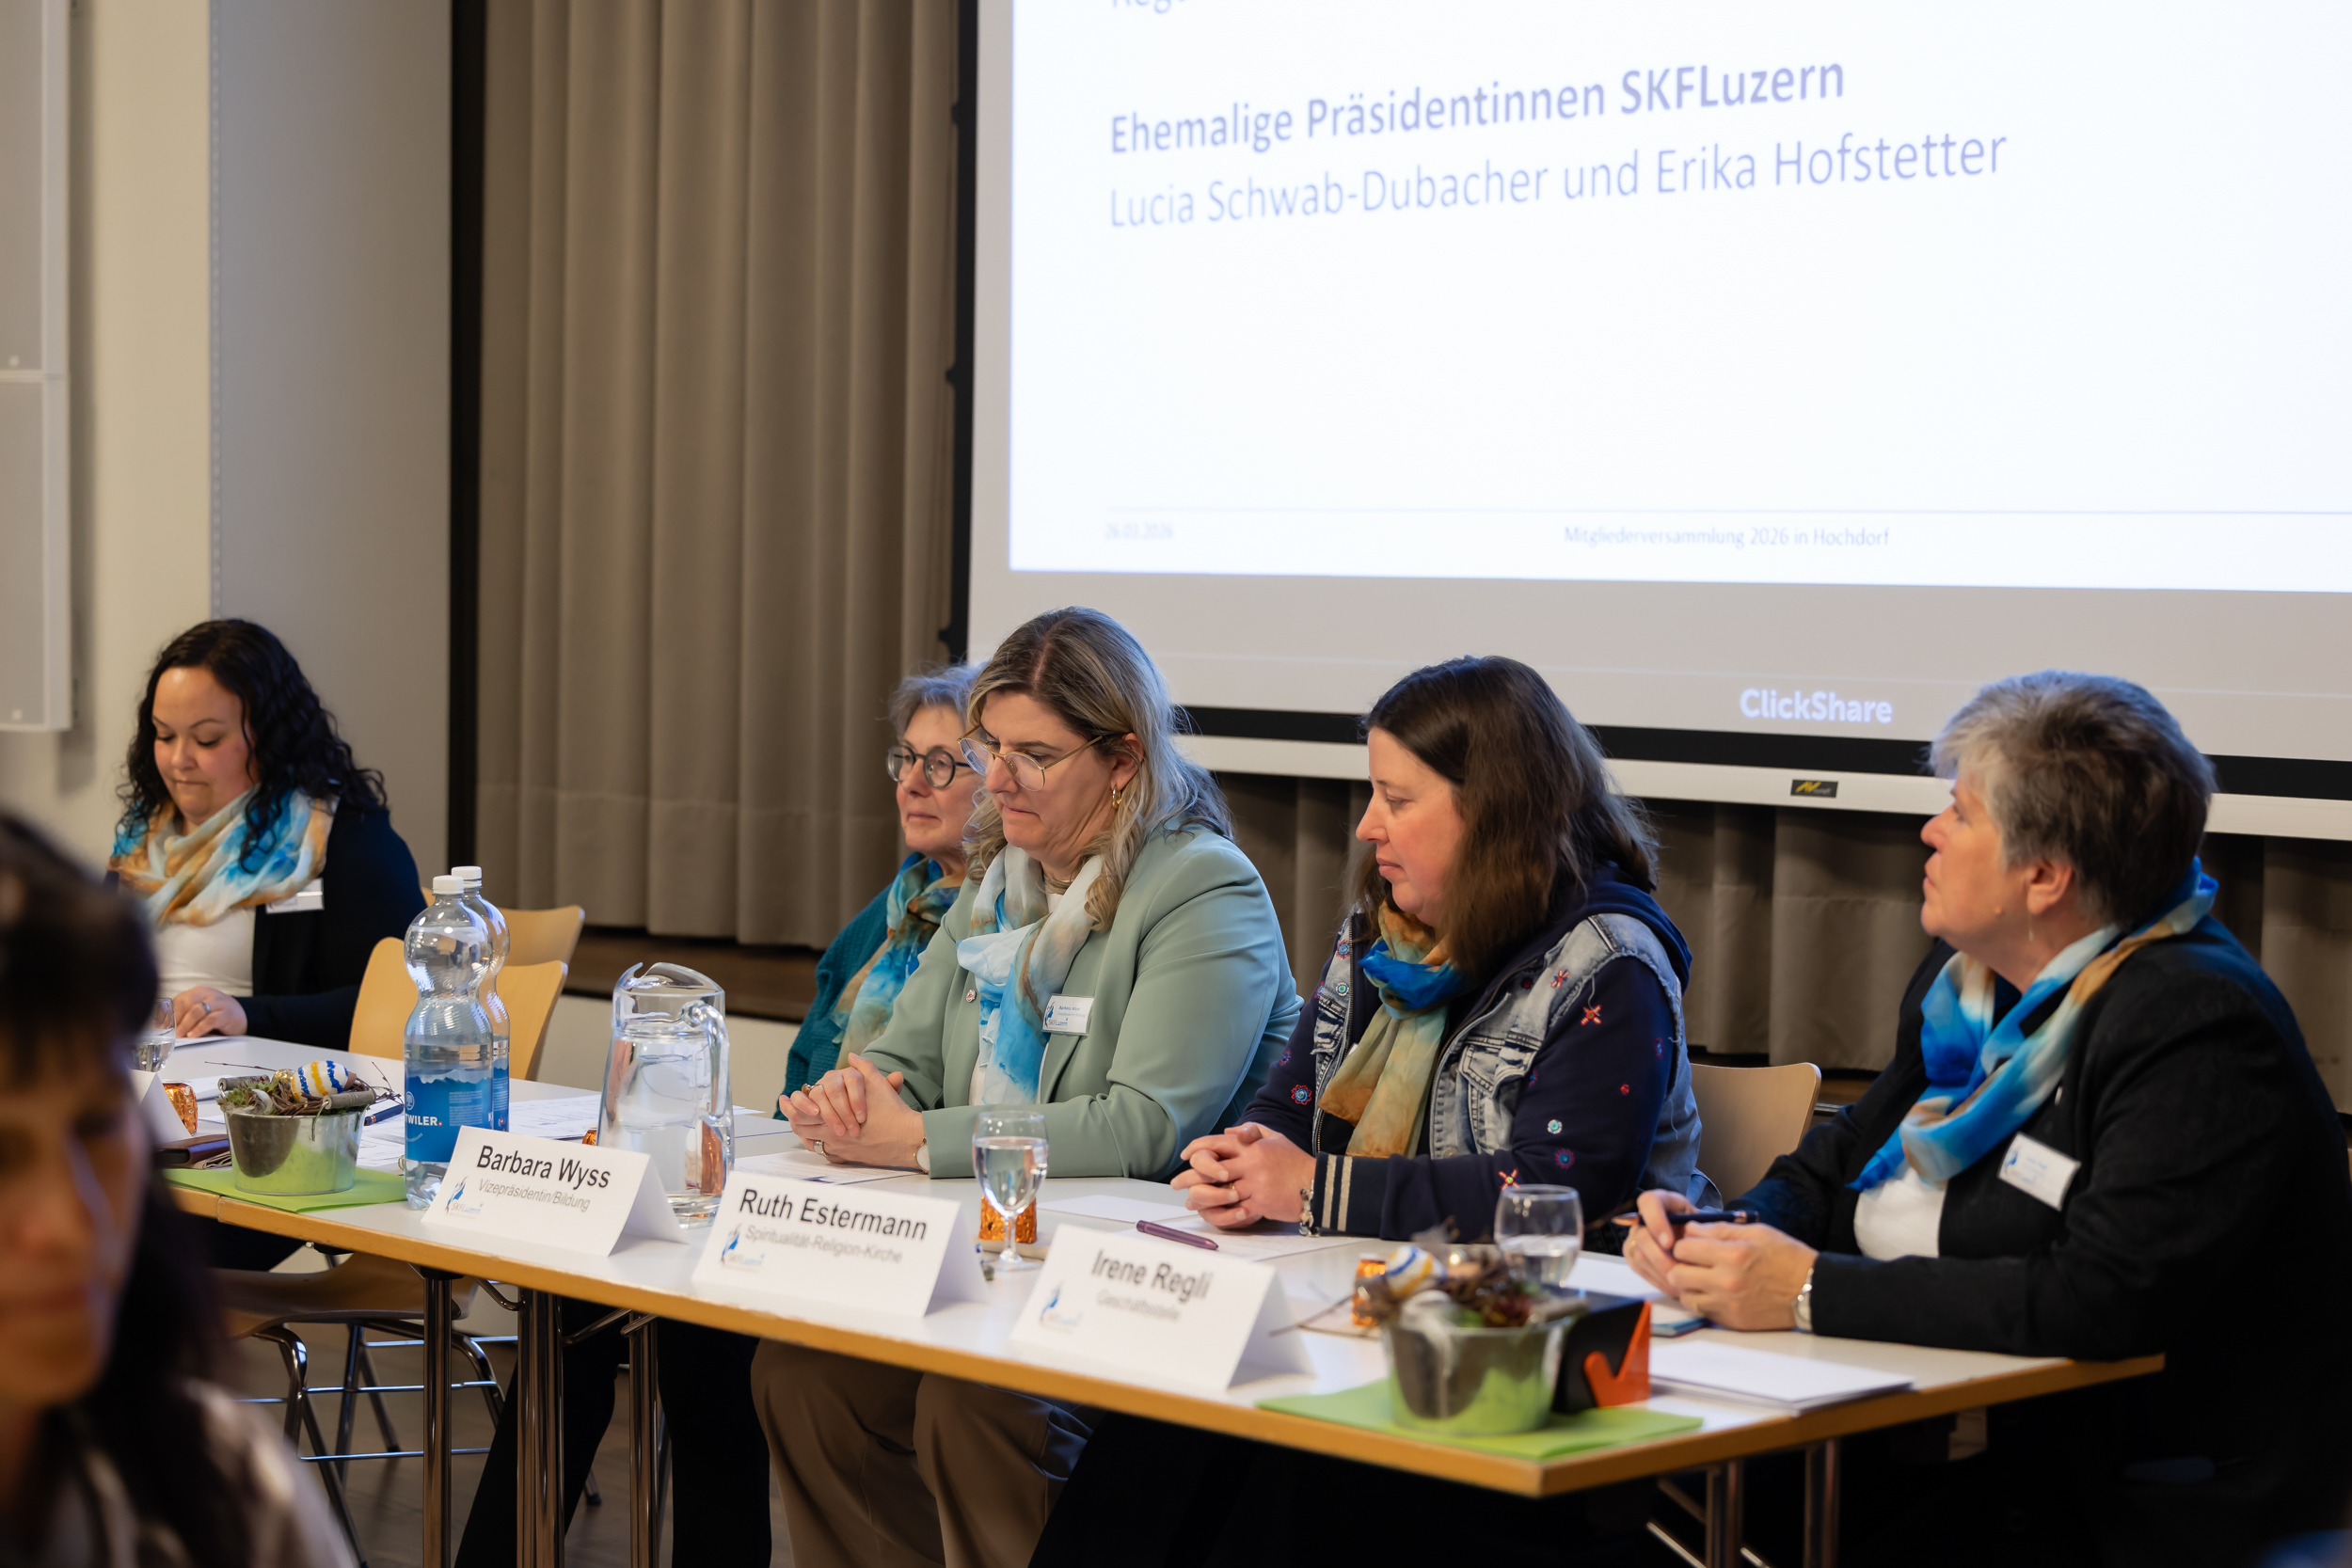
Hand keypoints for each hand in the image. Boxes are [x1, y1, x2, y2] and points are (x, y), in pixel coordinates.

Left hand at [173, 987, 245, 1038]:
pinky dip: (199, 1028)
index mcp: (197, 992)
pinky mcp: (227, 1014)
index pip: (179, 999)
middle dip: (176, 1018)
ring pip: (197, 1011)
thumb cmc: (215, 1015)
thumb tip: (166, 1026)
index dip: (169, 1013)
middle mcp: (207, 994)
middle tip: (170, 1031)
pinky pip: (210, 1020)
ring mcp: (218, 1003)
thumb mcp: (199, 1011)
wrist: (241, 1016)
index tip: (162, 1025)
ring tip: (180, 1035)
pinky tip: (193, 1035)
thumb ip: (185, 1015)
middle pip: (187, 1002)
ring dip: (186, 1024)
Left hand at [784, 1055, 920, 1167]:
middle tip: (787, 1110)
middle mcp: (832, 1133)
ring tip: (800, 1126)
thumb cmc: (892, 1112)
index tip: (784, 1099)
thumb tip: (852, 1056)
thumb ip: (863, 1067)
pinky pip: (824, 1152)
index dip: (791, 1104)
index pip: (803, 1109)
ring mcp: (838, 1147)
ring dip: (804, 1132)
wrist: (906, 1139)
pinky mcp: (847, 1157)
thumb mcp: (878, 1084)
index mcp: (835, 1112)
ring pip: (811, 1140)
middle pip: (802, 1126)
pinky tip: (817, 1140)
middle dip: (793, 1117)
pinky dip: (818, 1145)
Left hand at [1171, 1123, 1313, 1226]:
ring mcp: (1255, 1185)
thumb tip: (1228, 1131)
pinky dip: (1220, 1213)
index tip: (1185, 1155)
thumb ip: (1252, 1132)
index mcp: (1252, 1146)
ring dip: (1200, 1198)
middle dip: (1189, 1176)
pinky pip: (1234, 1210)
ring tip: (1189, 1202)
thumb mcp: (1276, 1139)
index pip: (1217, 1142)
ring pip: (1219, 1192)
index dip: (1197, 1148)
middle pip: (1211, 1168)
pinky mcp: (1260, 1204)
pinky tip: (1209, 1214)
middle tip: (1176, 1183)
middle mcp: (1251, 1163)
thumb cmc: (1295, 1162)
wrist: (1317, 1185)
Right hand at [1622, 1188, 1697, 1293]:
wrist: (1700, 1247)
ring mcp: (1636, 1236)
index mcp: (1663, 1201)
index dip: (1656, 1222)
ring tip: (1681, 1282)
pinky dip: (1657, 1280)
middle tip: (1678, 1270)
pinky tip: (1674, 1286)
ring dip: (1660, 1271)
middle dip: (1659, 1256)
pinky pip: (1639, 1269)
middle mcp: (1644, 1216)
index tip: (1670, 1243)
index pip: (1649, 1202)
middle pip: (1641, 1234)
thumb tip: (1693, 1236)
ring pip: (1639, 1255)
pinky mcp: (1632, 1254)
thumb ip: (1702, 1228)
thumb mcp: (1708, 1226)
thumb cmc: (1704, 1234)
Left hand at [1628, 1189, 1817, 1330]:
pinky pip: (1703, 1312)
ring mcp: (1728, 1305)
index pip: (1683, 1248)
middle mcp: (1726, 1282)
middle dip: (1680, 1265)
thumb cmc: (1787, 1257)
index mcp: (1732, 1255)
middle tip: (1693, 1262)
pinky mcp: (1733, 1321)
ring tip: (1703, 1278)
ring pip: (1686, 1296)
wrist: (1812, 1290)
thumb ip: (1720, 1230)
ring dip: (1689, 1286)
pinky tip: (1715, 1292)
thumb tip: (1691, 1228)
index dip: (1684, 1243)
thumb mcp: (1757, 1232)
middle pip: (1678, 1274)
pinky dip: (1703, 1302)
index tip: (1692, 1244)